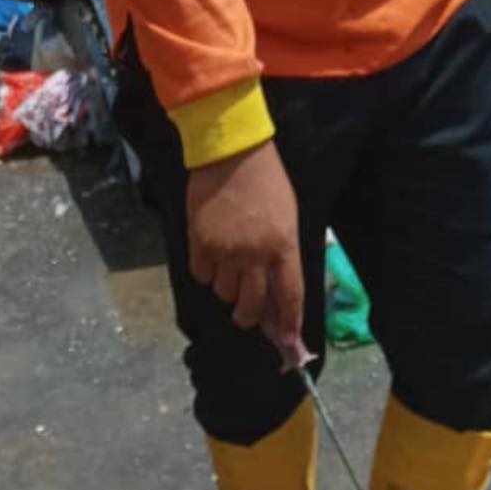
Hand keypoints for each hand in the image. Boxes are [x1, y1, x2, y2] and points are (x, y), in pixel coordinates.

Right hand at [187, 138, 302, 345]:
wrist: (231, 150)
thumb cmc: (266, 180)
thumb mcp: (288, 216)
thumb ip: (283, 254)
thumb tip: (276, 290)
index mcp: (283, 245)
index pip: (290, 295)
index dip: (288, 322)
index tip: (286, 339)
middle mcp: (254, 254)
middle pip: (251, 306)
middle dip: (248, 316)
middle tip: (244, 314)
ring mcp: (225, 250)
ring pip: (223, 292)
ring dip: (225, 287)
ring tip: (227, 267)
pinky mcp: (200, 243)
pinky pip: (201, 275)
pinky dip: (205, 271)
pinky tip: (210, 254)